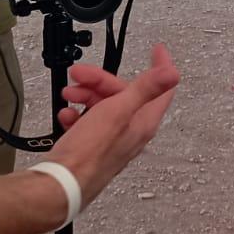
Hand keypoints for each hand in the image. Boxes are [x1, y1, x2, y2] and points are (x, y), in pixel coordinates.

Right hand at [47, 44, 179, 205]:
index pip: (161, 90)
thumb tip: (172, 73)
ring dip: (85, 95)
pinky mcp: (92, 146)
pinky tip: (66, 114)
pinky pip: (88, 122)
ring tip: (69, 95)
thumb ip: (145, 89)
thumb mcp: (118, 112)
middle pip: (123, 94)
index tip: (157, 50)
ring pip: (104, 106)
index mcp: (142, 122)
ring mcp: (111, 139)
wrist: (61, 183)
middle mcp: (131, 131)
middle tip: (80, 74)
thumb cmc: (89, 154)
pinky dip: (77, 114)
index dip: (160, 66)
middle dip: (100, 81)